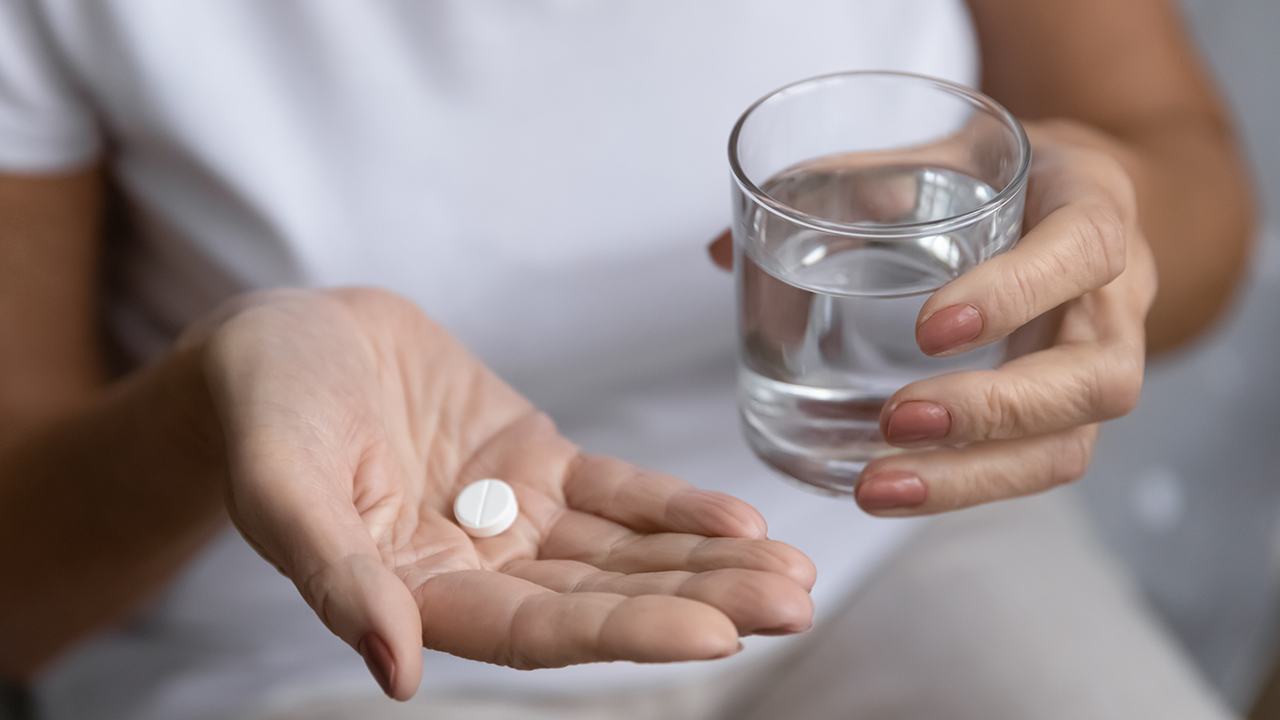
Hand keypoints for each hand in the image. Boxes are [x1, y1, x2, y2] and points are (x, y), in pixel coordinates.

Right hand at [193, 288, 814, 699]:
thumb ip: (336, 574)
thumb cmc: (261, 410)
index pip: (535, 631)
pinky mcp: (534, 461)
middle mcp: (477, 569)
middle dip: (698, 602)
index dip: (623, 633)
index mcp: (415, 594)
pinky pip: (614, 491)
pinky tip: (741, 519)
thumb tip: (394, 669)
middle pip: (602, 600)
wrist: (280, 338)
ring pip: (624, 551)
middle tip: (792, 605)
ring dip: (707, 562)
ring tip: (793, 573)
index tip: (715, 635)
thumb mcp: (278, 485)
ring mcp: (512, 516)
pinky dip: (674, 505)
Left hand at [710, 120, 1156, 514]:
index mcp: (1092, 207)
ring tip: (878, 488)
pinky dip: (964, 488)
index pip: (1082, 251)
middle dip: (991, 413)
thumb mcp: (940, 153)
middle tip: (896, 422)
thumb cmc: (1003, 177)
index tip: (929, 329)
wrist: (1081, 203)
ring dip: (973, 478)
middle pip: (1091, 379)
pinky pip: (1036, 466)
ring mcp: (1099, 364)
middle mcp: (1114, 298)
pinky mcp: (1068, 414)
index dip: (1014, 294)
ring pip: (1068, 445)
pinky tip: (893, 493)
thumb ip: (844, 186)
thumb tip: (722, 250)